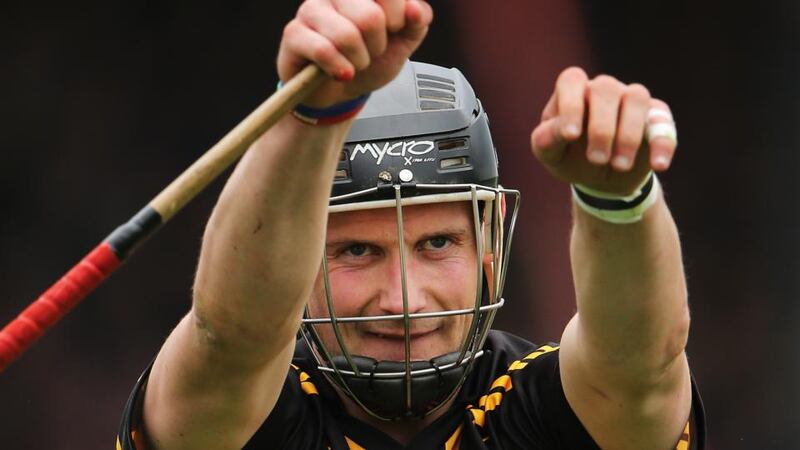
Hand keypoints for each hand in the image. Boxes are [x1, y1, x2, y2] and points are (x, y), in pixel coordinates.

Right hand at [277, 0, 432, 107]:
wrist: (341, 92)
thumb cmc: (369, 61)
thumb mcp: (402, 44)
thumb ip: (417, 23)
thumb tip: (414, 8)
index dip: (397, 19)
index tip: (390, 31)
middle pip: (370, 17)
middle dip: (376, 46)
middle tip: (369, 52)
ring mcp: (311, 9)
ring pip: (346, 35)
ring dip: (358, 61)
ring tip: (352, 63)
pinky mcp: (293, 33)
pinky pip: (323, 51)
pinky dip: (339, 69)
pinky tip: (340, 73)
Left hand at [530, 67, 676, 194]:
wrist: (600, 178)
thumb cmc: (570, 158)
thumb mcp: (551, 154)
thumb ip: (547, 140)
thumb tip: (558, 132)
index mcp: (574, 92)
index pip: (571, 80)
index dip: (570, 104)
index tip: (570, 136)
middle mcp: (603, 89)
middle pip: (605, 88)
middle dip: (601, 127)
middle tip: (596, 159)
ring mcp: (631, 99)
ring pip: (636, 98)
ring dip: (628, 134)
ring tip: (619, 166)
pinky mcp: (656, 118)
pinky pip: (663, 122)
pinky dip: (663, 143)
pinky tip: (659, 165)